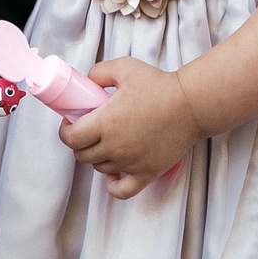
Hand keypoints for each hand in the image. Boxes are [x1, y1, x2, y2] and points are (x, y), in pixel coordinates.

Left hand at [61, 57, 204, 198]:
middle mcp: (116, 146)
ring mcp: (131, 163)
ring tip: (106, 143)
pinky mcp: (147, 173)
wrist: (191, 105)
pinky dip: (113, 186)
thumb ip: (99, 72)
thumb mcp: (125, 67)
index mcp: (106, 122)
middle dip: (80, 143)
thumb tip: (87, 82)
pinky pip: (122, 191)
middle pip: (82, 155)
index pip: (71, 138)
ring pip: (100, 168)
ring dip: (97, 157)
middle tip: (88, 131)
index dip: (66, 131)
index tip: (71, 122)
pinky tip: (114, 174)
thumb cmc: (160, 85)